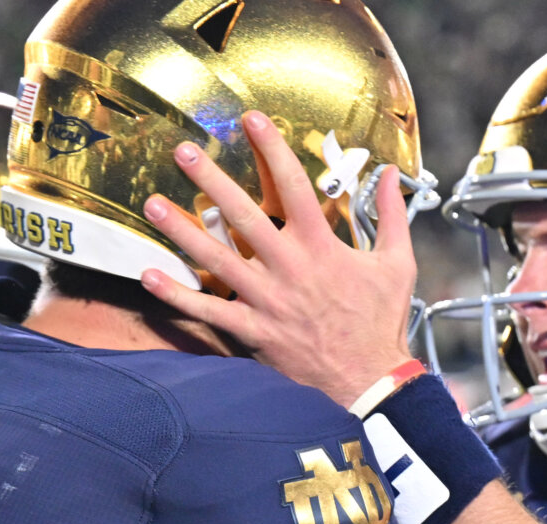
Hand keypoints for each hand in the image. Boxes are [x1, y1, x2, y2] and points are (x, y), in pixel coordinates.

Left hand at [139, 110, 417, 407]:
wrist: (371, 381)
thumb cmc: (382, 321)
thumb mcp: (397, 263)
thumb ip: (390, 216)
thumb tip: (389, 174)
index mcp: (323, 248)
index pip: (294, 187)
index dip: (272, 149)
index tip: (251, 119)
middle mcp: (290, 269)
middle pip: (244, 216)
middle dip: (212, 180)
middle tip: (183, 151)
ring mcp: (268, 301)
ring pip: (218, 259)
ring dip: (182, 230)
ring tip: (153, 203)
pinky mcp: (254, 332)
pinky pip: (210, 312)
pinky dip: (178, 296)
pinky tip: (149, 276)